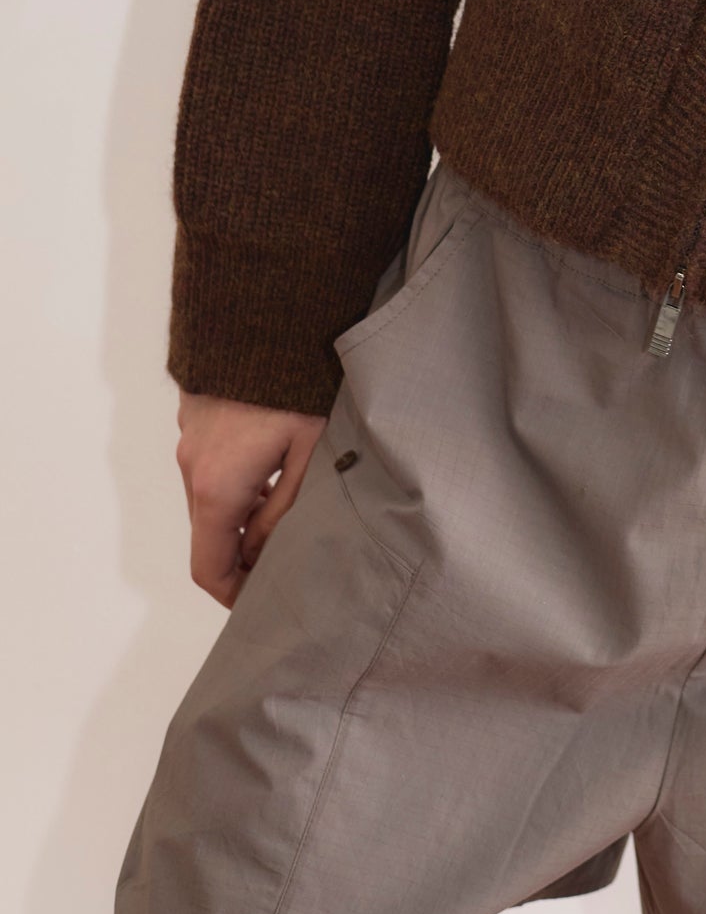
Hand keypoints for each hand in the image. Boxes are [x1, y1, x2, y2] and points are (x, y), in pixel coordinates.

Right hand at [175, 392, 328, 606]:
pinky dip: (232, 483)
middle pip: (210, 535)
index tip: (261, 601)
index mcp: (218, 488)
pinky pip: (207, 468)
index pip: (210, 567)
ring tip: (286, 508)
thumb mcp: (310, 452)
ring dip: (239, 516)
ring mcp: (188, 441)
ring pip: (209, 500)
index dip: (234, 594)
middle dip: (241, 555)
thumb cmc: (298, 382)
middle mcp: (192, 469)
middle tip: (285, 558)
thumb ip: (285, 510)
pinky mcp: (194, 418)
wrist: (265, 312)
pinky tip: (271, 467)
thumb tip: (263, 554)